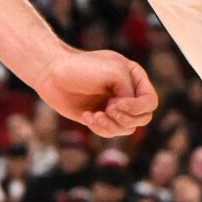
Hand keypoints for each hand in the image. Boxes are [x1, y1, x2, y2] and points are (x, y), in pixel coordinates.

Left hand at [33, 47, 157, 138]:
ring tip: (95, 116)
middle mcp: (127, 93)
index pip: (150, 102)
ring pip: (127, 128)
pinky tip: (87, 116)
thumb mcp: (114, 72)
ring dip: (111, 125)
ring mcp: (114, 106)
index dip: (136, 107)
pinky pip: (110, 132)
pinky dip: (100, 128)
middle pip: (143, 118)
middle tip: (107, 109)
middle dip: (125, 118)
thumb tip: (128, 113)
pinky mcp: (100, 117)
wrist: (52, 74)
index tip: (116, 103)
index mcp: (134, 77)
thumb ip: (130, 92)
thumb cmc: (82, 68)